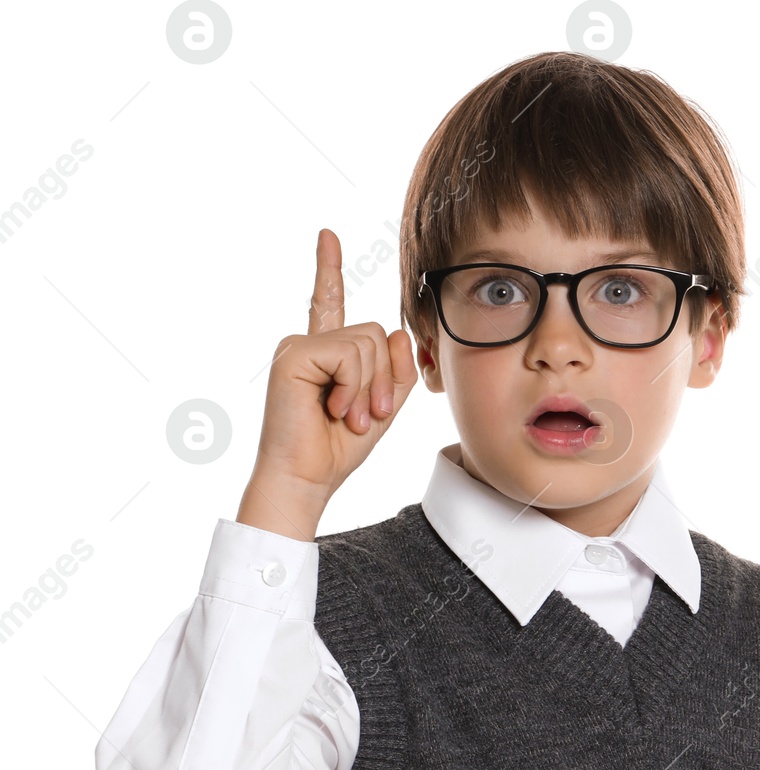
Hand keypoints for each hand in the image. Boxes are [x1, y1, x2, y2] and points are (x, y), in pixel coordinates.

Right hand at [238, 229, 419, 538]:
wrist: (308, 477)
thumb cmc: (338, 447)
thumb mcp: (383, 404)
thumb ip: (396, 368)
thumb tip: (398, 332)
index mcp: (327, 353)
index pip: (330, 303)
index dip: (328, 268)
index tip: (327, 235)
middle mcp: (310, 343)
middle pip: (378, 334)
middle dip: (383, 379)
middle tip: (364, 415)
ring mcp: (299, 346)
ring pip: (369, 343)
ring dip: (369, 388)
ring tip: (347, 415)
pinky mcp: (293, 354)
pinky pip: (351, 355)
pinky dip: (354, 387)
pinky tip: (333, 408)